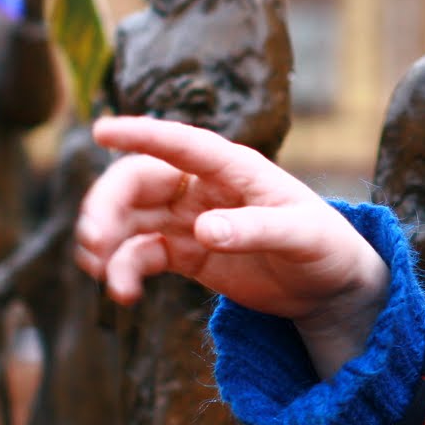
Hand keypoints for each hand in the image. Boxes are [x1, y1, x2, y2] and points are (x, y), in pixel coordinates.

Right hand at [73, 115, 389, 375]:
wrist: (330, 287)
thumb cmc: (324, 245)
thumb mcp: (300, 235)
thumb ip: (254, 230)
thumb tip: (204, 231)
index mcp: (235, 168)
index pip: (182, 143)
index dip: (142, 134)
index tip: (102, 130)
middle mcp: (204, 187)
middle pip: (138, 181)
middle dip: (107, 204)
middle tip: (94, 239)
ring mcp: (190, 219)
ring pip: (130, 219)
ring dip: (106, 239)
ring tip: (100, 271)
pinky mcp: (185, 253)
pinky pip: (141, 254)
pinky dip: (123, 270)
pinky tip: (122, 293)